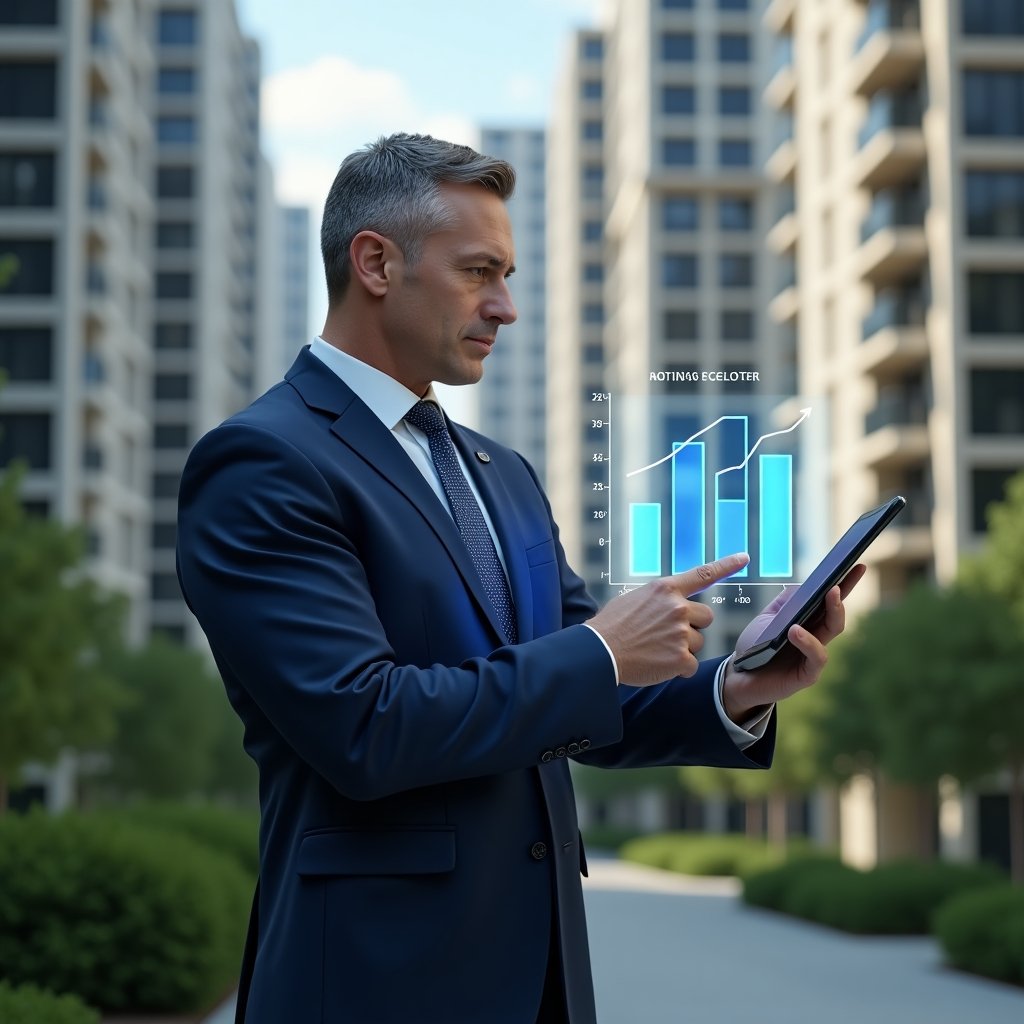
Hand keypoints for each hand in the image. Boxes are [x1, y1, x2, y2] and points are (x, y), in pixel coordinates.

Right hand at [587, 553, 748, 685]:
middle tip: (668, 634)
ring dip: (683, 648)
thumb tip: (671, 604)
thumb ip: (659, 599)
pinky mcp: (681, 658)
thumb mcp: (634, 599)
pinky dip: (678, 668)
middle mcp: (677, 607)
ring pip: (698, 642)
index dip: (727, 565)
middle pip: (706, 617)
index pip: (703, 574)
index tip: (744, 557)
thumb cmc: (611, 626)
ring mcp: (680, 633)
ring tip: (655, 650)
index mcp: (665, 589)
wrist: (599, 652)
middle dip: (693, 626)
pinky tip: (658, 664)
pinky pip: (691, 665)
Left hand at [721, 564, 867, 721]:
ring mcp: (814, 656)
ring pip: (833, 631)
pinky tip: (795, 630)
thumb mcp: (767, 618)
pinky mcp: (808, 674)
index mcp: (809, 621)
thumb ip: (785, 602)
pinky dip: (808, 641)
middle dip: (842, 596)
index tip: (857, 565)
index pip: (830, 601)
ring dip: (831, 612)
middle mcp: (816, 637)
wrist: (739, 677)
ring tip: (826, 594)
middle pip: (836, 614)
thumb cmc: (755, 647)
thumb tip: (805, 585)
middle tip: (839, 582)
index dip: (846, 584)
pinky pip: (817, 656)